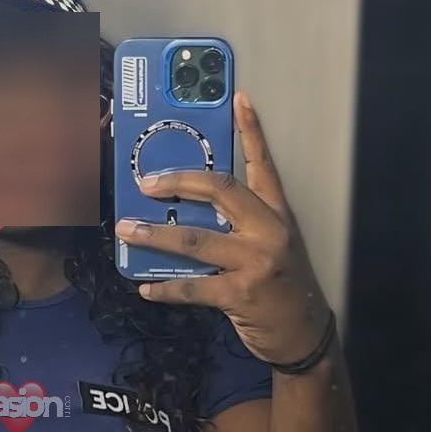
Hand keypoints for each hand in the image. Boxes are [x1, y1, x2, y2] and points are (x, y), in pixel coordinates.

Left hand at [114, 91, 332, 365]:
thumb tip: (187, 211)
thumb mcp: (271, 245)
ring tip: (127, 231)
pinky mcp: (240, 294)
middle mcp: (269, 231)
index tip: (238, 98)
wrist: (303, 333)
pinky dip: (164, 288)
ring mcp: (256, 262)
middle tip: (146, 183)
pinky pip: (192, 287)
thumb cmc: (281, 286)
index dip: (252, 131)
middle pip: (221, 191)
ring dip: (155, 235)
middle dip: (179, 182)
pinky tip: (145, 288)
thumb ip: (240, 224)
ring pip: (195, 240)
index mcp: (277, 214)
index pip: (263, 165)